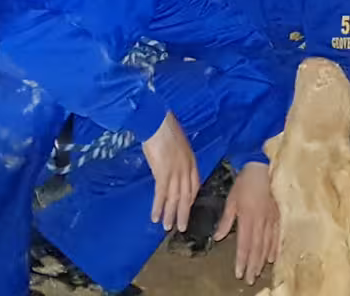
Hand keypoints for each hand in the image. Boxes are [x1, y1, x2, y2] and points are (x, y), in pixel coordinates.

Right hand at [143, 111, 199, 231]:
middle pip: (187, 196)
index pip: (194, 185)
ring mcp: (176, 172)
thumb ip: (179, 156)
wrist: (156, 121)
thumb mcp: (178, 142)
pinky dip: (158, 207)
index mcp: (191, 160)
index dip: (190, 198)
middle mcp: (186, 168)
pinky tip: (155, 217)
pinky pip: (161, 195)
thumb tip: (173, 164)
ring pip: (175, 198)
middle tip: (181, 227)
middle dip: (183, 213)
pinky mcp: (163, 173)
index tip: (186, 208)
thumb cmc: (165, 127)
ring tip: (167, 227)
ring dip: (170, 214)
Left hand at [214, 161, 279, 282]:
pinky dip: (275, 249)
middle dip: (253, 265)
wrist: (264, 167)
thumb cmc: (246, 182)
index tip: (239, 273)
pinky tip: (273, 258)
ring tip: (259, 272)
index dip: (242, 260)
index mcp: (248, 218)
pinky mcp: (279, 216)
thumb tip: (219, 237)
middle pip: (257, 248)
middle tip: (249, 279)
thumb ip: (226, 220)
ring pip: (268, 245)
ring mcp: (272, 220)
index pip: (244, 245)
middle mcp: (261, 222)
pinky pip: (278, 236)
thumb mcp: (232, 199)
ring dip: (263, 260)